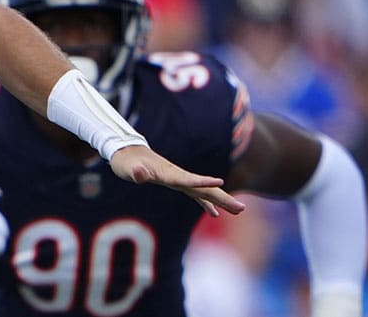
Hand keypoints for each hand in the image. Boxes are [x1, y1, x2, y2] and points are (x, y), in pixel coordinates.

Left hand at [109, 144, 245, 216]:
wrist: (126, 152)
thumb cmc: (126, 162)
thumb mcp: (127, 168)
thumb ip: (135, 172)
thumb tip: (139, 173)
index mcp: (168, 173)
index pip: (188, 180)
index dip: (203, 182)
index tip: (221, 182)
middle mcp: (177, 176)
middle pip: (203, 188)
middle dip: (222, 198)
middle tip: (242, 209)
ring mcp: (178, 179)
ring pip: (203, 191)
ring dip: (220, 201)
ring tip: (239, 210)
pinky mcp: (175, 182)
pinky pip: (194, 194)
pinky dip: (205, 203)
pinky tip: (214, 214)